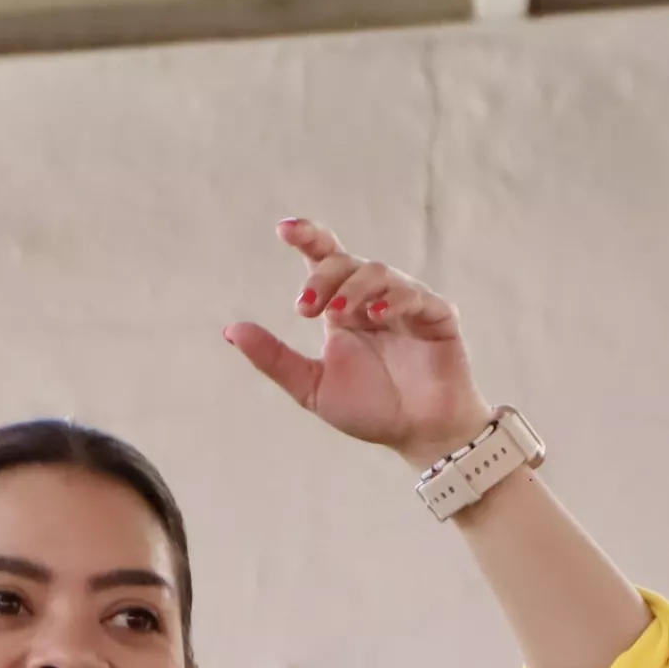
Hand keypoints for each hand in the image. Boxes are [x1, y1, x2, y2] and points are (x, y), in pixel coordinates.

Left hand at [221, 217, 495, 467]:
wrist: (418, 437)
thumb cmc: (370, 410)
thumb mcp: (312, 387)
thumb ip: (274, 359)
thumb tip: (230, 330)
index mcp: (343, 309)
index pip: (325, 260)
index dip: (308, 238)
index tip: (283, 230)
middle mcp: (373, 299)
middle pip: (346, 262)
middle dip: (323, 277)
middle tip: (305, 308)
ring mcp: (407, 304)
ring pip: (379, 272)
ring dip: (354, 288)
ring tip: (337, 314)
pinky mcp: (438, 316)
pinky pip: (417, 295)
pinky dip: (395, 300)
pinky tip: (377, 316)